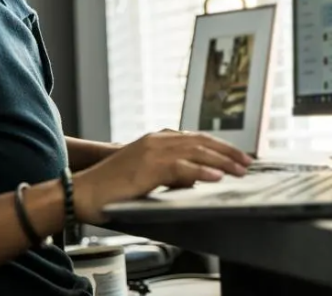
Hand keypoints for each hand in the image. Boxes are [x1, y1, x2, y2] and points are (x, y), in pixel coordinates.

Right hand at [72, 131, 252, 223]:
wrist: (83, 192)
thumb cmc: (112, 188)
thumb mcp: (146, 175)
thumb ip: (170, 173)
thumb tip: (193, 180)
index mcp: (157, 139)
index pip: (197, 139)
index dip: (220, 147)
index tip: (238, 156)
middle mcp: (158, 140)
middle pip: (202, 142)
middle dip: (228, 152)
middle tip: (247, 163)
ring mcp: (153, 151)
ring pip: (196, 152)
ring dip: (222, 161)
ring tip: (239, 170)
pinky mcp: (148, 166)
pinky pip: (181, 168)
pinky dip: (201, 172)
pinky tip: (216, 177)